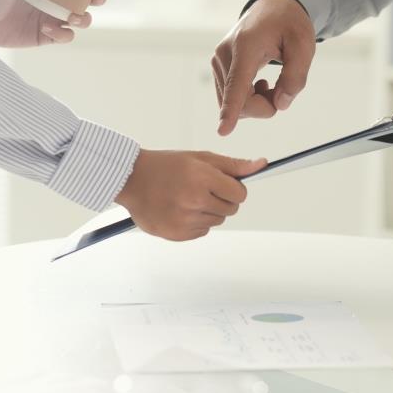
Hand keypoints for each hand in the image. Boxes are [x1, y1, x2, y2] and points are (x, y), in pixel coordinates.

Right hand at [115, 150, 266, 240]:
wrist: (131, 180)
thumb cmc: (167, 166)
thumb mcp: (200, 158)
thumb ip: (233, 165)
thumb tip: (261, 164)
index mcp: (202, 179)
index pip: (240, 194)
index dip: (234, 189)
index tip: (223, 184)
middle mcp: (195, 201)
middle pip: (231, 209)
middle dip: (222, 199)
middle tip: (202, 189)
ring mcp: (185, 220)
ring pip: (217, 221)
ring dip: (209, 211)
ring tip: (188, 197)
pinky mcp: (177, 235)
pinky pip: (202, 231)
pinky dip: (196, 222)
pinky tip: (180, 209)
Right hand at [212, 0, 315, 135]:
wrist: (273, 8)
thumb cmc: (289, 24)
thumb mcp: (304, 46)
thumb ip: (296, 76)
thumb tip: (281, 104)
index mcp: (246, 46)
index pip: (238, 84)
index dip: (231, 110)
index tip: (223, 131)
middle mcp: (225, 54)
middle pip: (240, 102)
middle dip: (264, 107)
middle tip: (282, 92)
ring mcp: (218, 61)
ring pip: (235, 104)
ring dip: (257, 103)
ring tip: (272, 84)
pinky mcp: (217, 67)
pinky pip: (231, 98)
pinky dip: (248, 99)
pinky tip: (260, 84)